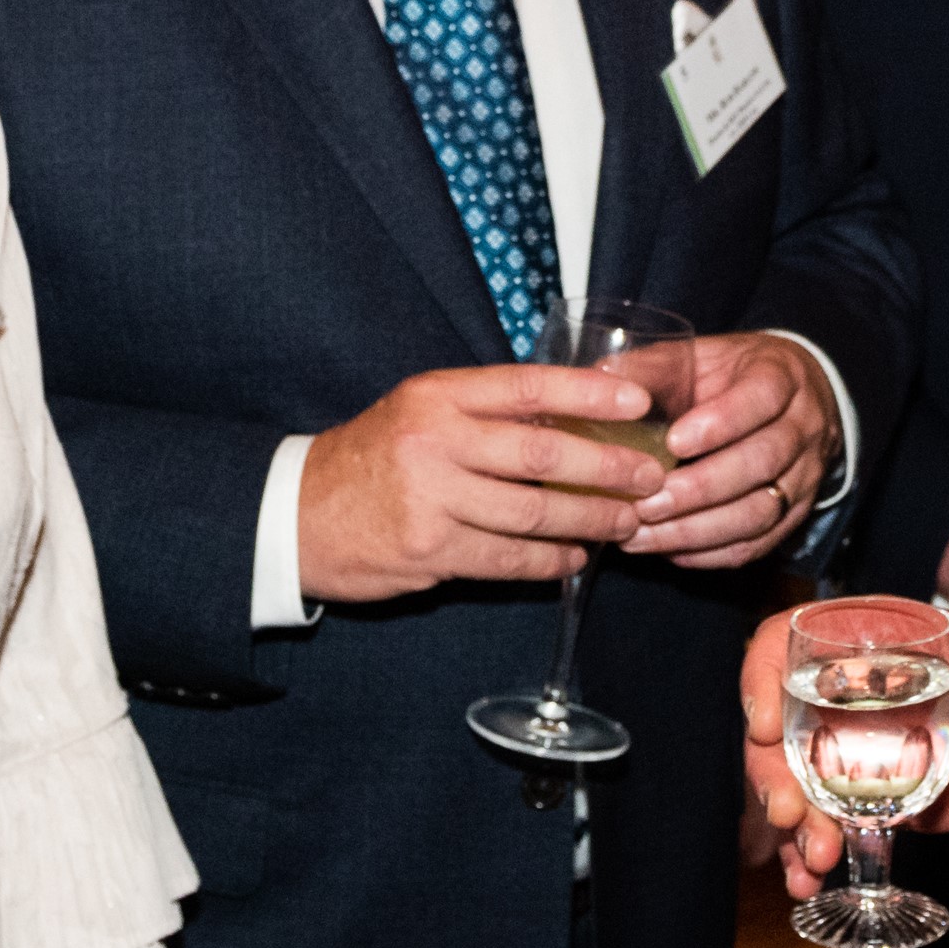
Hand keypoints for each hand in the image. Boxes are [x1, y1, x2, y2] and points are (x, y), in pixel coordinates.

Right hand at [298, 363, 668, 603]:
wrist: (298, 513)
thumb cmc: (376, 457)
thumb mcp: (421, 411)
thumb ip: (486, 412)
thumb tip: (575, 419)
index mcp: (439, 395)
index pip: (528, 385)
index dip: (589, 392)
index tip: (639, 401)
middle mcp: (435, 440)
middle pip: (541, 454)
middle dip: (607, 468)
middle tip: (650, 477)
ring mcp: (430, 498)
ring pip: (531, 513)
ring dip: (589, 521)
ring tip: (626, 522)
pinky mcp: (428, 551)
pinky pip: (506, 559)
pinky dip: (548, 562)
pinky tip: (574, 560)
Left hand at [625, 333, 842, 566]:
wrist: (794, 400)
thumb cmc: (732, 376)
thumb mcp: (701, 355)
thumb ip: (655, 368)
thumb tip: (600, 381)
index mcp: (781, 376)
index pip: (761, 399)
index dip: (721, 422)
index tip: (673, 442)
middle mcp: (803, 427)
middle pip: (762, 462)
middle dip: (701, 488)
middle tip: (647, 503)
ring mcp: (805, 476)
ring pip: (761, 511)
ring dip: (699, 529)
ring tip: (644, 535)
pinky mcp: (795, 516)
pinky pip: (758, 544)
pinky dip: (711, 553)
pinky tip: (668, 551)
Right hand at [741, 608, 948, 895]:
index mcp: (868, 641)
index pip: (787, 641)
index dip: (762, 678)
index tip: (766, 727)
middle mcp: (843, 692)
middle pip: (776, 722)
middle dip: (772, 773)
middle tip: (792, 814)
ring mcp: (848, 750)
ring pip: (789, 780)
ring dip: (790, 821)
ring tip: (816, 858)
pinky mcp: (866, 800)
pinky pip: (820, 822)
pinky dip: (805, 854)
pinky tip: (807, 881)